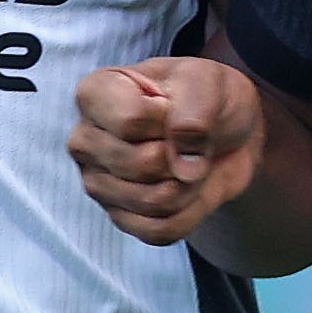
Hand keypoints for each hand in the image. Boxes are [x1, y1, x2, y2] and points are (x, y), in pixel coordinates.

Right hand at [70, 55, 263, 243]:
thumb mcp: (209, 82)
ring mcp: (98, 183)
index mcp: (95, 94)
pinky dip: (191, 211)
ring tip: (193, 162)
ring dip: (192, 185)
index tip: (177, 108)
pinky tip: (190, 189)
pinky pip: (161, 230)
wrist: (226, 131)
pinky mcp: (120, 217)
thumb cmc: (206, 97)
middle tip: (191, 140)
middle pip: (142, 164)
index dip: (171, 120)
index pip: (130, 120)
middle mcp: (85, 140)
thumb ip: (196, 111)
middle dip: (184, 156)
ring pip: (154, 201)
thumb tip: (184, 165)